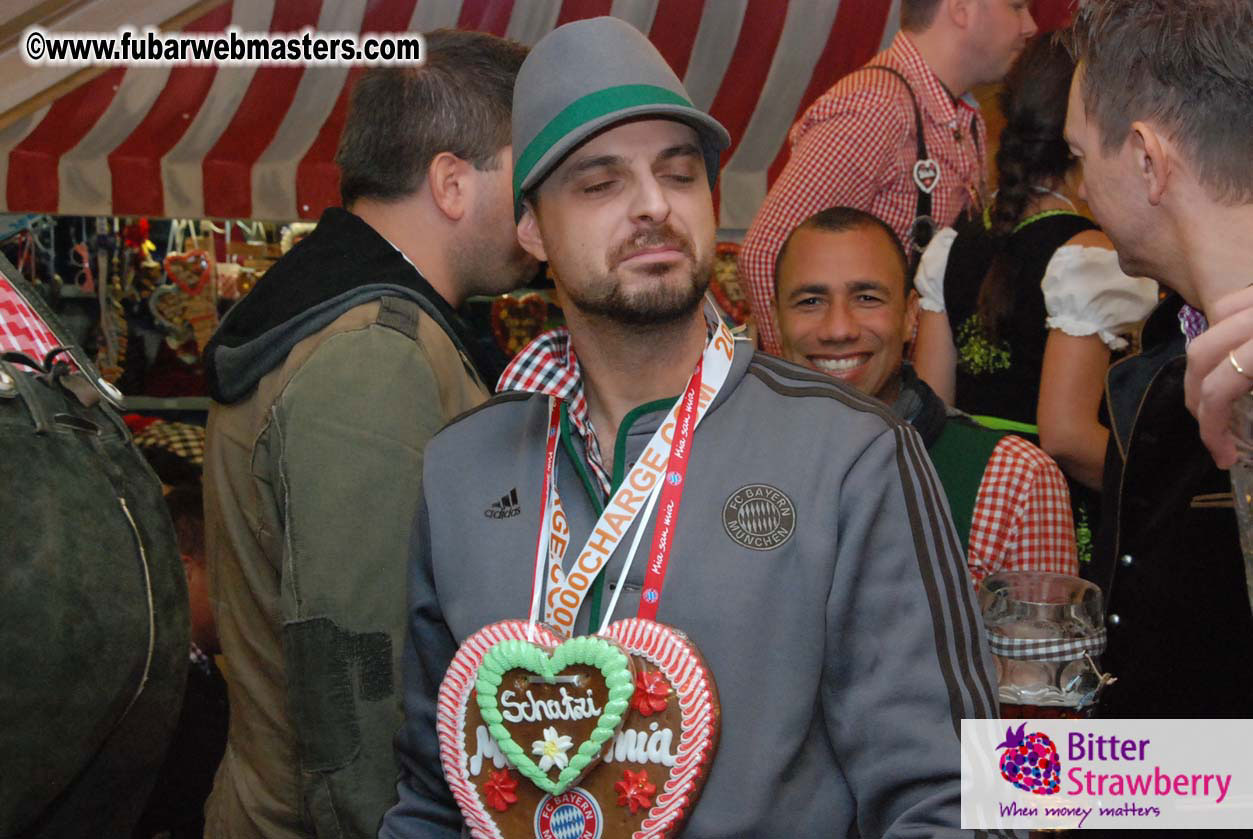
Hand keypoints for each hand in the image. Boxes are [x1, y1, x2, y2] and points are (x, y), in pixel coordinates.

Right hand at [1184, 285, 1252, 467]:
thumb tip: (1237, 429)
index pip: (1219, 389)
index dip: (1212, 429)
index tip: (1224, 458)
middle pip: (1200, 356)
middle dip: (1199, 400)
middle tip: (1215, 433)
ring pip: (1208, 330)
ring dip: (1206, 369)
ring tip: (1223, 399)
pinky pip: (1229, 306)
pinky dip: (1222, 334)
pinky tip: (1237, 356)